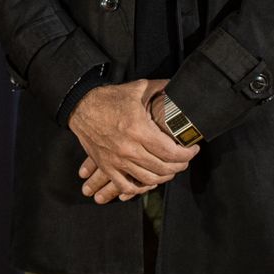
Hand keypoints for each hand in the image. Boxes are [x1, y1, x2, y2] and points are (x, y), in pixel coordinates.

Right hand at [67, 79, 195, 203]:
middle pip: (163, 168)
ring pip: (148, 179)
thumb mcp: (138, 88)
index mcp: (139, 129)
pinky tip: (148, 181)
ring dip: (164, 177)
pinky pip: (126, 186)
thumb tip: (179, 86)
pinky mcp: (107, 166)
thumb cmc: (109, 98)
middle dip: (179, 166)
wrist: (80, 106)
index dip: (186, 154)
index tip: (192, 149)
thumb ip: (161, 87)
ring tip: (170, 170)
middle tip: (184, 160)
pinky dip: (139, 188)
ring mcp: (117, 160)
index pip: (170, 151)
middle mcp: (129, 148)